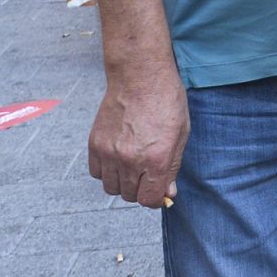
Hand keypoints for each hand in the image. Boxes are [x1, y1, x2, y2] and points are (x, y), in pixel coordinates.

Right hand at [88, 69, 188, 208]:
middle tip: (148, 173)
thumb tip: (168, 194)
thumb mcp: (181, 134)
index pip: (149, 200)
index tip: (158, 191)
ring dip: (123, 182)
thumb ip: (173, 167)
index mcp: (156, 159)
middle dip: (141, 189)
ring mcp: (110, 153)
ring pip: (111, 187)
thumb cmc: (166, 101)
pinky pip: (96, 173)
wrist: (140, 76)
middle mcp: (130, 160)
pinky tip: (118, 157)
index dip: (156, 199)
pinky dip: (106, 171)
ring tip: (133, 164)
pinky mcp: (95, 144)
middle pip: (129, 196)